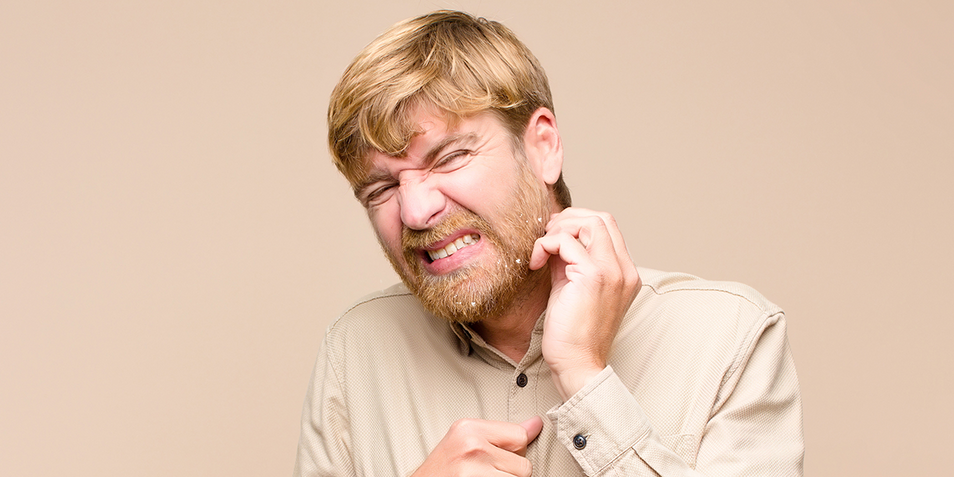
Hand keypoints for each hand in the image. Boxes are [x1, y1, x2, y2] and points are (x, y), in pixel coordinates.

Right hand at [411, 417, 543, 475]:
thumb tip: (536, 425)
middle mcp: (472, 445)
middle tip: (486, 474)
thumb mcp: (466, 442)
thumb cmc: (443, 470)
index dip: (514, 452)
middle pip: (523, 464)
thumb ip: (503, 434)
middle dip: (510, 473)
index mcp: (469, 428)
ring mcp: (473, 470)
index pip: (520, 436)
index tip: (496, 459)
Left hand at [529, 208, 640, 399]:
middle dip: (568, 220)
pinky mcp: (593, 277)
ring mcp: (613, 272)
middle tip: (545, 238)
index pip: (608, 226)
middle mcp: (625, 269)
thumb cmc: (572, 334)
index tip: (553, 237)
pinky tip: (535, 264)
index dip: (577, 223)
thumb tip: (553, 239)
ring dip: (558, 230)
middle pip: (601, 217)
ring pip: (589, 221)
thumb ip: (570, 262)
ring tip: (541, 252)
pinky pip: (566, 241)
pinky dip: (546, 245)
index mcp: (625, 273)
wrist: (577, 365)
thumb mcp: (573, 289)